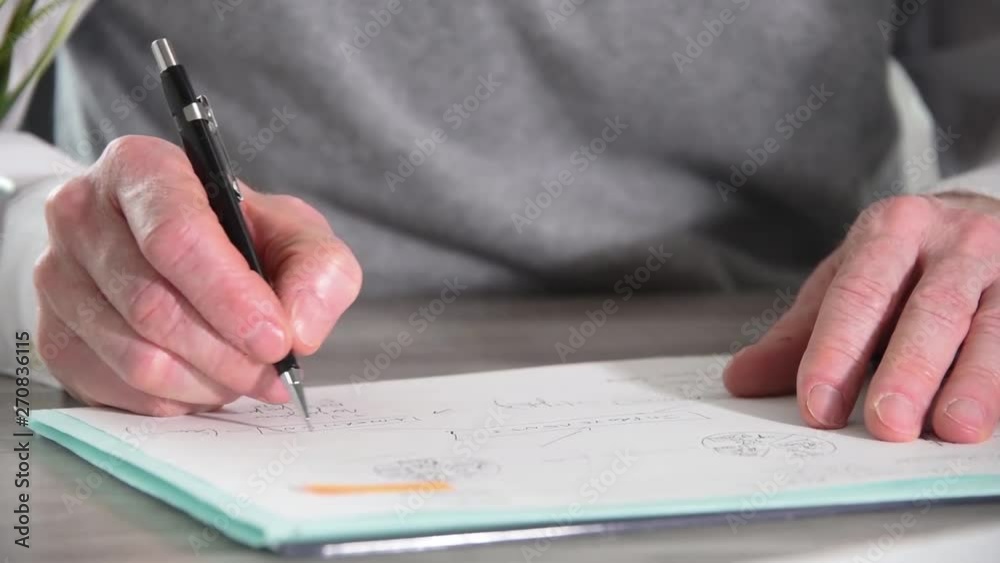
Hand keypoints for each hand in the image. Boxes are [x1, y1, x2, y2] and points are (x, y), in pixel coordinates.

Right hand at [34, 135, 361, 414]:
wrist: (175, 254)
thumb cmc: (236, 237)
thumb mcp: (295, 234)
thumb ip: (318, 270)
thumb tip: (299, 328)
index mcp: (140, 169)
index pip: (175, 236)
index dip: (230, 297)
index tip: (276, 338)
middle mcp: (82, 215)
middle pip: (153, 305)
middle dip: (228, 353)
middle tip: (273, 371)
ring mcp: (57, 278)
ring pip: (136, 357)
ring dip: (206, 381)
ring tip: (244, 376)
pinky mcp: (54, 336)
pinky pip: (117, 390)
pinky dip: (176, 399)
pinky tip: (204, 381)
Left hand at [725, 193, 999, 442]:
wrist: (986, 220)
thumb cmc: (906, 264)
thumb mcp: (847, 282)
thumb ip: (800, 335)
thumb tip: (741, 380)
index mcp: (893, 230)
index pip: (858, 294)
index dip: (837, 351)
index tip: (819, 405)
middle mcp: (957, 241)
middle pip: (931, 311)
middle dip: (908, 369)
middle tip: (886, 423)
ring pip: (995, 327)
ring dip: (976, 381)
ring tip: (952, 427)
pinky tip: (992, 419)